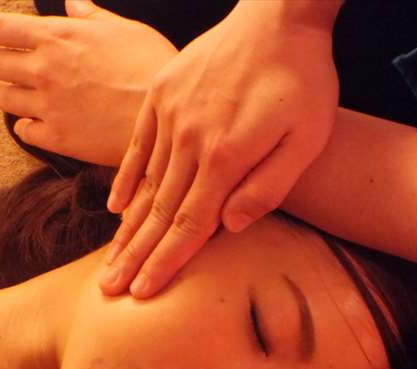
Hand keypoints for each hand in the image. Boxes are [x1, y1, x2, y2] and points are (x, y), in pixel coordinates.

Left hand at [0, 0, 176, 166]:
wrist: (162, 120)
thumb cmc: (151, 69)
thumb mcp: (125, 31)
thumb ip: (93, 18)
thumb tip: (76, 3)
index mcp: (58, 37)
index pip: (1, 27)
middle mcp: (44, 70)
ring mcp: (47, 105)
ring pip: (3, 98)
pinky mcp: (56, 138)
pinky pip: (25, 131)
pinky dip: (22, 126)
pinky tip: (26, 124)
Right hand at [101, 0, 340, 297]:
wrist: (278, 16)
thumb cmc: (303, 80)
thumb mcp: (306, 137)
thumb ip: (268, 186)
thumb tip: (231, 227)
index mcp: (225, 156)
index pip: (189, 224)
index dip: (166, 262)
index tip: (143, 293)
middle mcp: (189, 139)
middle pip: (158, 212)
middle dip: (135, 256)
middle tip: (111, 289)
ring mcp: (170, 115)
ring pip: (144, 184)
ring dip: (127, 227)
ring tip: (110, 260)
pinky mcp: (162, 94)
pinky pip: (137, 145)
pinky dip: (124, 178)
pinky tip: (116, 207)